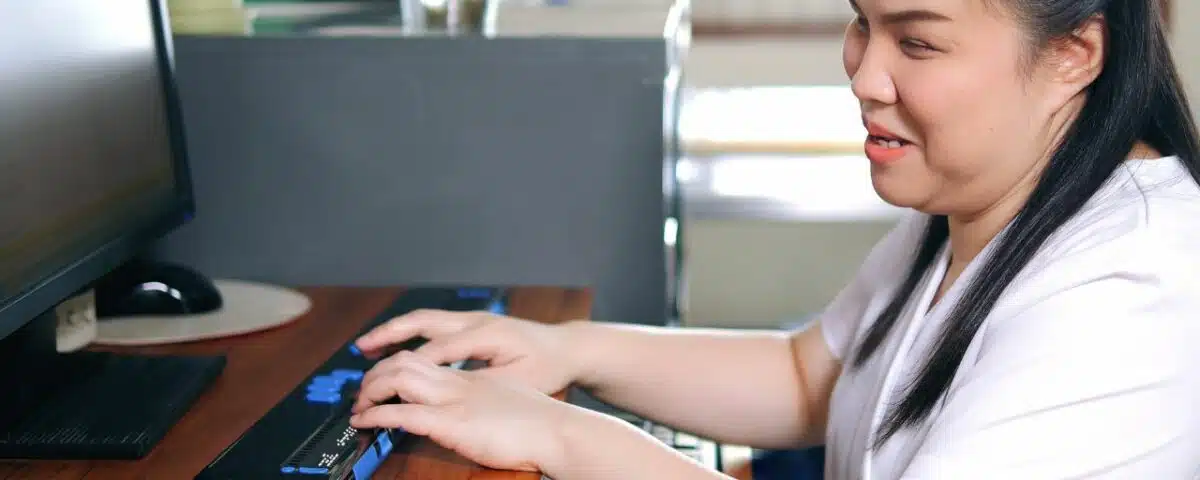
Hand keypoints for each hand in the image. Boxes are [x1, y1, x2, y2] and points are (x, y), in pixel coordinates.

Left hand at [349, 351, 570, 471]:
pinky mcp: (452, 423)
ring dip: (371, 390)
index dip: (396, 366)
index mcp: (472, 379)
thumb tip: (472, 416)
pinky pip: (403, 412)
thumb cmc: (543, 425)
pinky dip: (377, 415)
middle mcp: (460, 382)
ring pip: (399, 377)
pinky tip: (364, 421)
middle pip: (405, 361)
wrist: (560, 432)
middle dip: (376, 373)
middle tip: (362, 392)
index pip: (425, 360)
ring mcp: (455, 400)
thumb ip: (486, 404)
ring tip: (359, 405)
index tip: (381, 379)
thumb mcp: (508, 405)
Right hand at [354, 309, 580, 398]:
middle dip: (389, 334)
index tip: (386, 383)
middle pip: (423, 322)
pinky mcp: (472, 323)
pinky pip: (433, 323)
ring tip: (367, 344)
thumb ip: (486, 386)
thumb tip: (452, 393)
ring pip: (424, 318)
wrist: (567, 347)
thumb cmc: (548, 367)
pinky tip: (396, 345)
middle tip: (361, 349)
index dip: (409, 367)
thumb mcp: (521, 381)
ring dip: (395, 330)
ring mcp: (473, 318)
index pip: (438, 350)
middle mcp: (475, 321)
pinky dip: (410, 331)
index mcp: (486, 335)